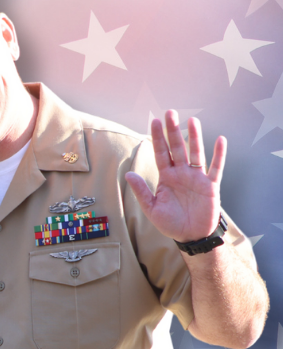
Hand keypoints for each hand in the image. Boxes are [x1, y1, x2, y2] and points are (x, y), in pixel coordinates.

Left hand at [125, 111, 223, 243]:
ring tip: (192, 120)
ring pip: (195, 153)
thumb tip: (129, 174)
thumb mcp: (152, 209)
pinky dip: (219, 155)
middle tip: (170, 112)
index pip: (161, 153)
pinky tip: (219, 140)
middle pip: (177, 148)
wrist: (190, 235)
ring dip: (194, 137)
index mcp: (166, 178)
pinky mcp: (210, 185)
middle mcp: (181, 174)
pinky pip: (216, 168)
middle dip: (173, 131)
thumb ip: (141, 192)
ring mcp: (197, 178)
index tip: (154, 122)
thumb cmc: (171, 223)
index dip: (158, 138)